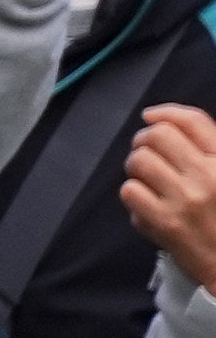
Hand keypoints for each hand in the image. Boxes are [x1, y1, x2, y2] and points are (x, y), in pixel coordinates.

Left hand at [124, 105, 215, 293]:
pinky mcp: (165, 224)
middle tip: (149, 155)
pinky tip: (149, 205)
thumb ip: (206, 147)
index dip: (166, 113)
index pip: (193, 121)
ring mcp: (185, 200)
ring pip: (139, 162)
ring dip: (137, 168)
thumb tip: (154, 116)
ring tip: (149, 180)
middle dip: (146, 142)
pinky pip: (130, 192)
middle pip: (157, 136)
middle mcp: (208, 176)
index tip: (151, 117)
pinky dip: (135, 196)